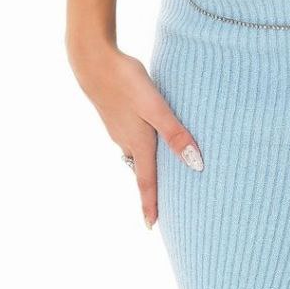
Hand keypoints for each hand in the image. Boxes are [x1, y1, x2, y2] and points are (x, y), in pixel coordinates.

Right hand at [68, 42, 204, 228]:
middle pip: (141, 169)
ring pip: (135, 152)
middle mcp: (126, 139)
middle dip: (150, 187)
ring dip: (145, 164)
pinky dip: (140, 143)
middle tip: (158, 203)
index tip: (151, 226)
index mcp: (139, 142)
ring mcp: (117, 126)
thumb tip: (196, 164)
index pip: (146, 181)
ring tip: (158, 171)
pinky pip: (130, 136)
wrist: (93, 62)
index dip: (150, 204)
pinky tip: (146, 133)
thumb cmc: (126, 82)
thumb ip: (175, 133)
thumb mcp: (155, 106)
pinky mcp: (115, 113)